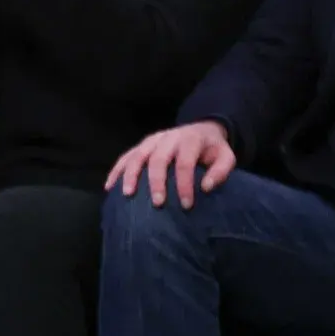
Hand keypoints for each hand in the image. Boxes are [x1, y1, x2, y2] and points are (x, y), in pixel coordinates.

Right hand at [106, 121, 235, 208]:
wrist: (201, 130)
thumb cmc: (211, 150)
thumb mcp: (226, 156)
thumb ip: (221, 171)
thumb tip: (206, 188)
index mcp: (189, 140)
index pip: (184, 163)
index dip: (184, 185)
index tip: (186, 205)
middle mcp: (168, 138)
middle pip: (158, 160)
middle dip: (156, 182)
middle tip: (158, 204)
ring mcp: (151, 140)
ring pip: (137, 156)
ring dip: (131, 175)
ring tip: (128, 194)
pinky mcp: (141, 145)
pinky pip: (125, 156)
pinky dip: (116, 171)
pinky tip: (109, 186)